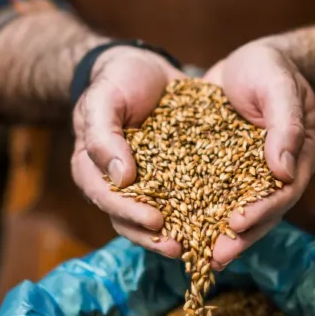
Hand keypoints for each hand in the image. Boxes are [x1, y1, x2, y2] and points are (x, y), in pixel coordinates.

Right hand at [71, 46, 184, 257]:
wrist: (145, 67)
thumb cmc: (117, 81)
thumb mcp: (103, 99)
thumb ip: (102, 135)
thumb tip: (121, 178)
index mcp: (93, 170)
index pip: (107, 199)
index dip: (130, 213)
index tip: (156, 221)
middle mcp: (119, 185)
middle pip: (131, 221)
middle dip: (155, 238)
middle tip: (181, 248)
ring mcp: (147, 184)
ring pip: (158, 218)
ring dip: (179, 234)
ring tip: (202, 245)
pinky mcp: (175, 179)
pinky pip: (186, 199)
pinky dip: (200, 213)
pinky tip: (220, 221)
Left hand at [204, 40, 314, 268]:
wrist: (249, 61)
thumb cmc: (270, 68)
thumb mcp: (278, 86)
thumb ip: (286, 124)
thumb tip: (283, 170)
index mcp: (298, 156)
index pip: (283, 192)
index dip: (262, 210)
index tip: (238, 223)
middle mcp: (277, 174)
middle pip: (262, 213)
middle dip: (240, 237)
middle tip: (216, 257)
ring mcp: (251, 176)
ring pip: (239, 211)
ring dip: (220, 235)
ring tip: (200, 258)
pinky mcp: (226, 173)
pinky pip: (216, 198)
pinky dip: (201, 215)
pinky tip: (181, 231)